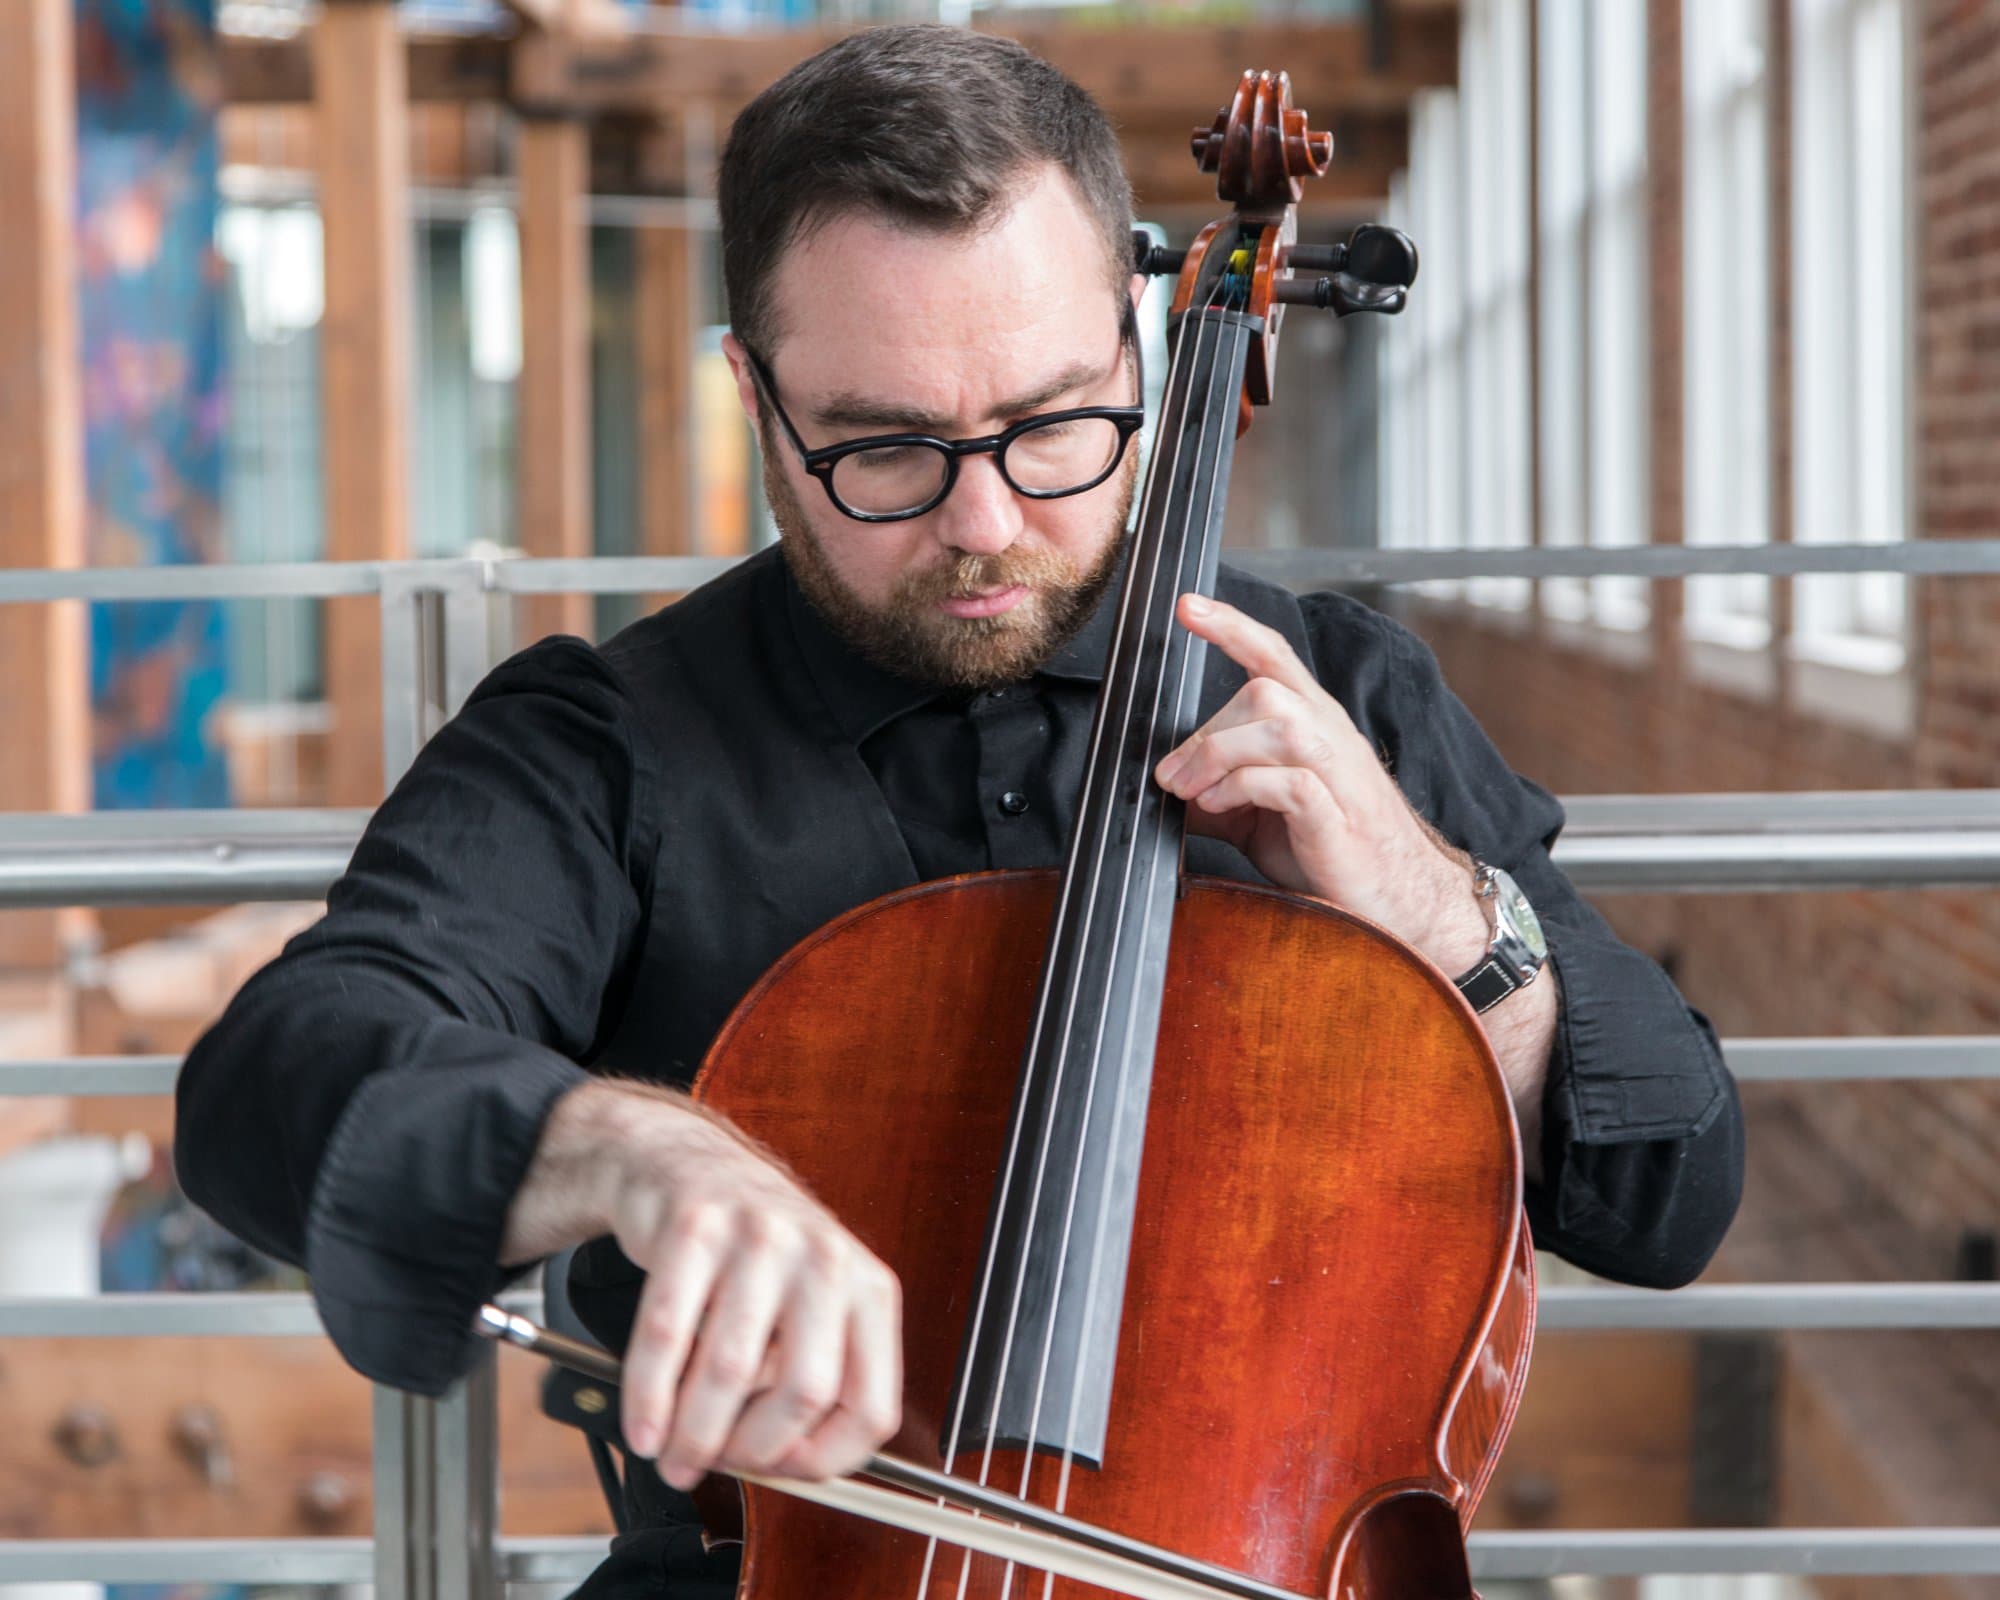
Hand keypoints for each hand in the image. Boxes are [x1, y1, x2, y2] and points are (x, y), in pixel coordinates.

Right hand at [605, 1097, 901, 1490]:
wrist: (688, 1163)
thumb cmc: (756, 1253)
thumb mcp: (812, 1303)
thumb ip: (811, 1376)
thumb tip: (787, 1469)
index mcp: (868, 1291)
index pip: (871, 1405)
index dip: (825, 1459)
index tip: (785, 1474)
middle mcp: (825, 1260)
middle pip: (804, 1392)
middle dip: (751, 1451)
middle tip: (715, 1467)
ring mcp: (762, 1238)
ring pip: (731, 1369)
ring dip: (692, 1434)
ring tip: (670, 1459)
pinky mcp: (696, 1228)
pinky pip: (667, 1333)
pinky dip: (648, 1395)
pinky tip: (642, 1425)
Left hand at [1153, 592, 1489, 974]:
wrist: (1398, 902)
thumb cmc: (1331, 851)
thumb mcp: (1260, 815)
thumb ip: (1218, 790)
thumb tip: (1165, 783)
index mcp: (1314, 726)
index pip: (1275, 655)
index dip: (1232, 626)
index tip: (1188, 606)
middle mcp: (1332, 737)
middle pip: (1264, 691)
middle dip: (1206, 731)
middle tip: (1170, 775)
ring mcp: (1340, 775)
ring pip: (1279, 724)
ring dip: (1218, 754)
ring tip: (1190, 790)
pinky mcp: (1339, 818)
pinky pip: (1291, 780)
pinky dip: (1242, 787)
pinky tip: (1219, 808)